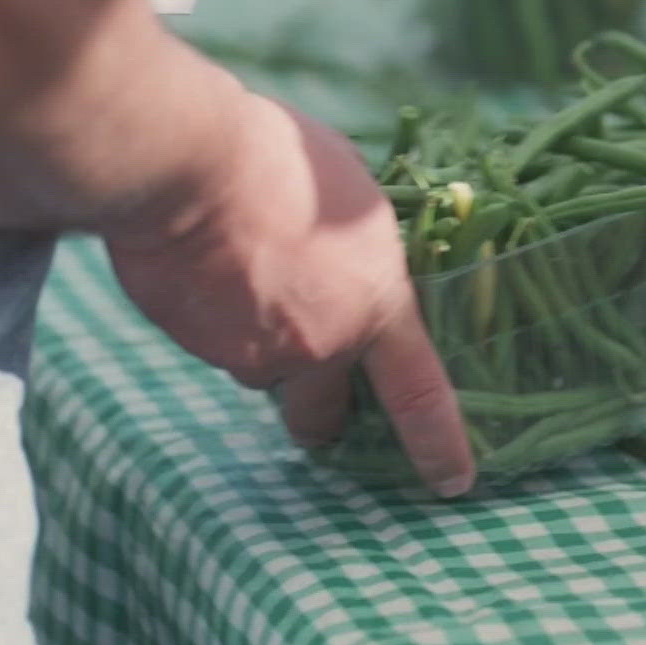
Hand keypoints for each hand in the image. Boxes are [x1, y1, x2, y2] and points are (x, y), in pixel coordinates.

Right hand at [103, 94, 474, 496]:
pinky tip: (207, 263)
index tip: (452, 481)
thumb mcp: (355, 201)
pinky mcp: (193, 345)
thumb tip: (356, 258)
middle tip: (311, 393)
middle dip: (317, 413)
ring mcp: (252, 352)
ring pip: (259, 367)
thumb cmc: (286, 163)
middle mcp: (319, 345)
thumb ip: (363, 251)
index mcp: (376, 306)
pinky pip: (210, 341)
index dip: (440, 444)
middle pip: (321, 413)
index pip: (420, 395)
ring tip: (245, 270)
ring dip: (257, 341)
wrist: (194, 165)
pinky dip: (211, 315)